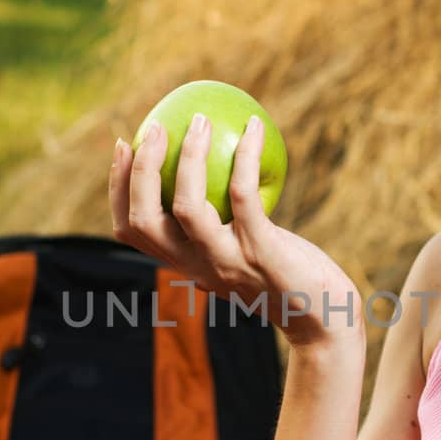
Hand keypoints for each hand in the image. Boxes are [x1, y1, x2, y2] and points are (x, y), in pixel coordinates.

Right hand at [109, 111, 361, 348]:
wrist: (322, 319)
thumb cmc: (285, 275)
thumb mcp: (242, 253)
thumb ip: (221, 227)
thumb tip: (212, 167)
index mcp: (185, 264)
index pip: (132, 230)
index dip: (117, 187)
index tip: (124, 145)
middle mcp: (198, 267)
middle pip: (144, 221)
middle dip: (139, 171)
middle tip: (153, 127)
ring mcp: (228, 261)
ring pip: (187, 207)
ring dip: (189, 157)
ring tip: (199, 120)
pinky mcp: (262, 252)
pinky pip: (244, 194)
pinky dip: (245, 155)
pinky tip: (253, 126)